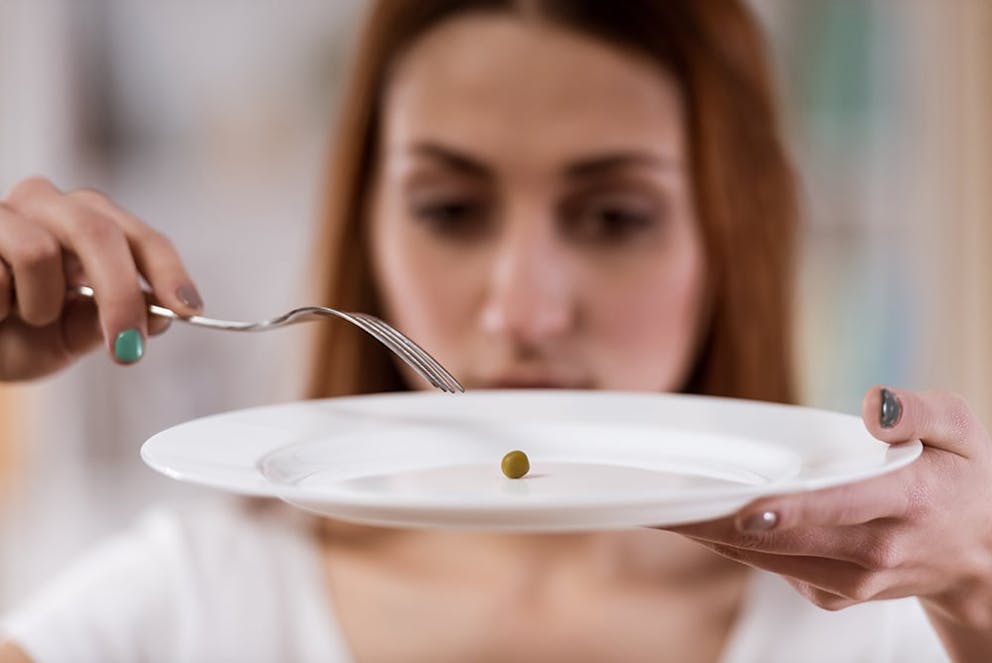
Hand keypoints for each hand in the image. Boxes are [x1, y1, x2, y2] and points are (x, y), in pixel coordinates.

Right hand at [0, 176, 202, 380]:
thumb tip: (160, 316)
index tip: (190, 310)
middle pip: (100, 232)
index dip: (168, 272)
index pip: (141, 238)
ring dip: (39, 305)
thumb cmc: (15, 335)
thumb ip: (113, 320)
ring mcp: (5, 212)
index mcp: (90, 224)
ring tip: (23, 316)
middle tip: (126, 348)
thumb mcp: (73, 336)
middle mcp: (50, 205)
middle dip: (119, 295)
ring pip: (40, 252)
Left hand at [666, 386, 991, 628]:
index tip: (746, 510)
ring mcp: (857, 579)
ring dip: (716, 539)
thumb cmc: (963, 478)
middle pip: (787, 539)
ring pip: (772, 561)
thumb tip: (874, 406)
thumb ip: (921, 412)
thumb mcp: (962, 430)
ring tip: (667, 512)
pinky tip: (712, 523)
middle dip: (721, 523)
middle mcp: (879, 549)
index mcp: (908, 500)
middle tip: (664, 504)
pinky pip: (778, 570)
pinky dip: (741, 549)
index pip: (839, 507)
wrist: (982, 554)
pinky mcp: (838, 595)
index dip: (790, 511)